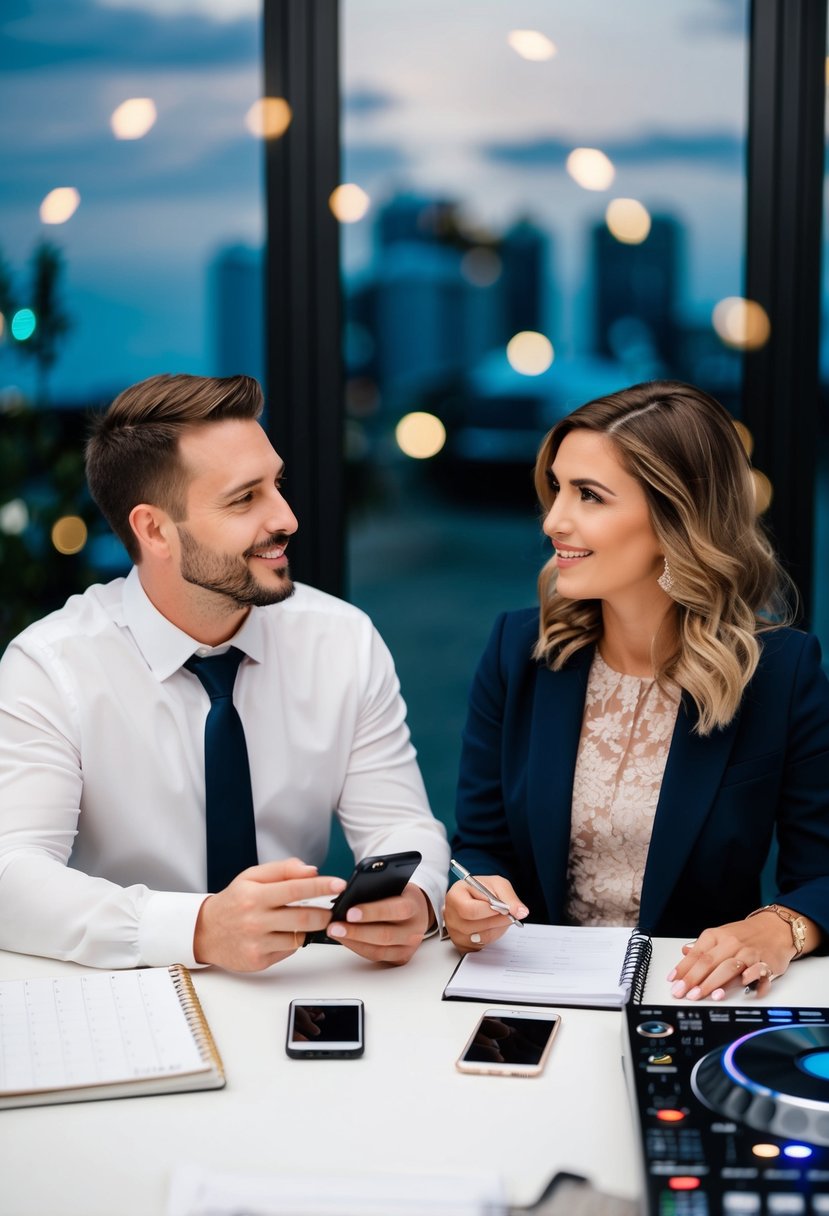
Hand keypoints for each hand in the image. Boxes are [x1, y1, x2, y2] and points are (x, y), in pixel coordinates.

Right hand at [193, 858, 345, 970]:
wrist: (205, 932)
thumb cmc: (234, 901)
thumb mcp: (252, 877)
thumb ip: (283, 870)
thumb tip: (312, 870)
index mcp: (254, 895)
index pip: (296, 888)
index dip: (321, 886)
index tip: (340, 884)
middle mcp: (255, 920)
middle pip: (303, 917)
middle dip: (325, 913)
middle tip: (333, 909)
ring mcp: (257, 943)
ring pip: (299, 937)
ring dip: (313, 929)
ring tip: (315, 920)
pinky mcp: (259, 961)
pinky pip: (288, 951)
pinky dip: (295, 941)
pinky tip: (288, 933)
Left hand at [325, 881, 430, 964]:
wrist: (417, 911)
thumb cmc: (400, 895)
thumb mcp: (394, 885)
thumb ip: (377, 889)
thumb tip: (348, 895)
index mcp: (413, 906)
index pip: (394, 910)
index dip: (372, 912)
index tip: (349, 912)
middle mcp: (414, 929)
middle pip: (385, 935)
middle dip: (357, 932)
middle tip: (335, 926)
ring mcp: (409, 946)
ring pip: (379, 950)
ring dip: (353, 942)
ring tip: (334, 933)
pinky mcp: (401, 957)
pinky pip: (376, 957)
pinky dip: (358, 949)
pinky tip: (344, 940)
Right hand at [443, 874, 528, 951]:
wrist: (477, 898)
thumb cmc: (484, 890)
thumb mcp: (498, 885)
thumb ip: (509, 897)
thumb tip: (520, 912)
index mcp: (455, 895)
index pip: (469, 910)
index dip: (489, 911)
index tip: (504, 908)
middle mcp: (450, 914)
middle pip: (473, 926)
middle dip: (496, 921)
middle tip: (510, 915)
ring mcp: (454, 931)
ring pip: (479, 937)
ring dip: (497, 928)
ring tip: (503, 918)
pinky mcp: (462, 943)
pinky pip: (480, 946)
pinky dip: (493, 936)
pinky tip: (495, 926)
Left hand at [667, 914, 797, 1000]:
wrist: (776, 927)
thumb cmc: (746, 934)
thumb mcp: (721, 935)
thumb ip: (702, 946)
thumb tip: (684, 952)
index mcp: (716, 935)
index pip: (696, 953)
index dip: (683, 968)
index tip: (673, 981)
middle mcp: (731, 943)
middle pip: (709, 962)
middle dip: (694, 979)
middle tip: (683, 992)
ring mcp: (749, 953)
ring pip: (729, 967)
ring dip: (716, 983)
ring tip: (705, 995)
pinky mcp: (766, 962)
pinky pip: (758, 971)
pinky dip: (752, 980)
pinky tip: (745, 988)